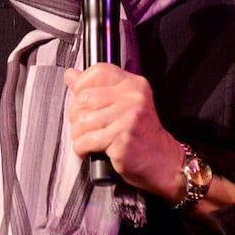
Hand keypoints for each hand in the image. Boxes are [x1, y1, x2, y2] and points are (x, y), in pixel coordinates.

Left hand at [64, 63, 184, 201]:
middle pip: (84, 98)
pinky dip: (81, 148)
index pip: (98, 72)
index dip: (82, 85)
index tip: (82, 101)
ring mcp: (129, 119)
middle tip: (85, 127)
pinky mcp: (122, 140)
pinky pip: (86, 141)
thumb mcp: (124, 105)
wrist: (164, 162)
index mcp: (134, 85)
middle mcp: (133, 98)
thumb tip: (70, 74)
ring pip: (82, 121)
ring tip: (88, 140)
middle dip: (77, 116)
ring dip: (78, 135)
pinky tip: (89, 150)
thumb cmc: (142, 135)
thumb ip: (97, 88)